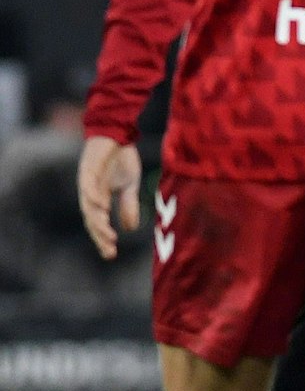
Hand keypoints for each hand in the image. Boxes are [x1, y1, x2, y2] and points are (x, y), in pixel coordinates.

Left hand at [77, 135, 141, 260]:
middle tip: (110, 249)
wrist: (117, 135)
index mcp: (98, 200)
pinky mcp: (88, 171)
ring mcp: (87, 183)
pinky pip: (88, 188)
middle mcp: (89, 195)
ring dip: (98, 222)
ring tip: (108, 235)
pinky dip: (94, 199)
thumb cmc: (121, 159)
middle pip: (91, 221)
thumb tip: (130, 228)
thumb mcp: (129, 186)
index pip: (98, 224)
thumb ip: (128, 205)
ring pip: (89, 208)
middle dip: (100, 236)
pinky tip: (103, 207)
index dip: (103, 240)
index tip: (111, 255)